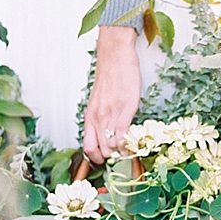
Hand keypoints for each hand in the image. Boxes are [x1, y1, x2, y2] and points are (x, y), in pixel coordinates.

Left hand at [83, 26, 140, 163]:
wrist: (115, 56)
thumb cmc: (110, 77)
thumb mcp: (99, 101)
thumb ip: (102, 118)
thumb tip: (108, 135)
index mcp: (90, 117)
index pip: (88, 148)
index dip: (97, 159)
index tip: (107, 162)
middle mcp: (97, 118)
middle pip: (101, 151)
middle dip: (112, 160)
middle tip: (122, 160)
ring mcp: (110, 114)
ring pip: (112, 147)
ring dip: (121, 154)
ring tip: (129, 154)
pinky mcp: (125, 109)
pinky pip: (123, 135)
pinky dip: (128, 145)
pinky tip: (132, 147)